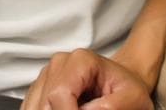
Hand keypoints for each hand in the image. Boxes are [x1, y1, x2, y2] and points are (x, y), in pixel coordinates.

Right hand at [21, 48, 154, 109]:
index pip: (59, 94)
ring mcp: (47, 75)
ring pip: (35, 107)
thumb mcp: (132, 99)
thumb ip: (111, 107)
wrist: (123, 80)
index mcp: (80, 61)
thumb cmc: (128, 89)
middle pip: (44, 103)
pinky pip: (32, 108)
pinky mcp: (40, 88)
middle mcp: (59, 64)